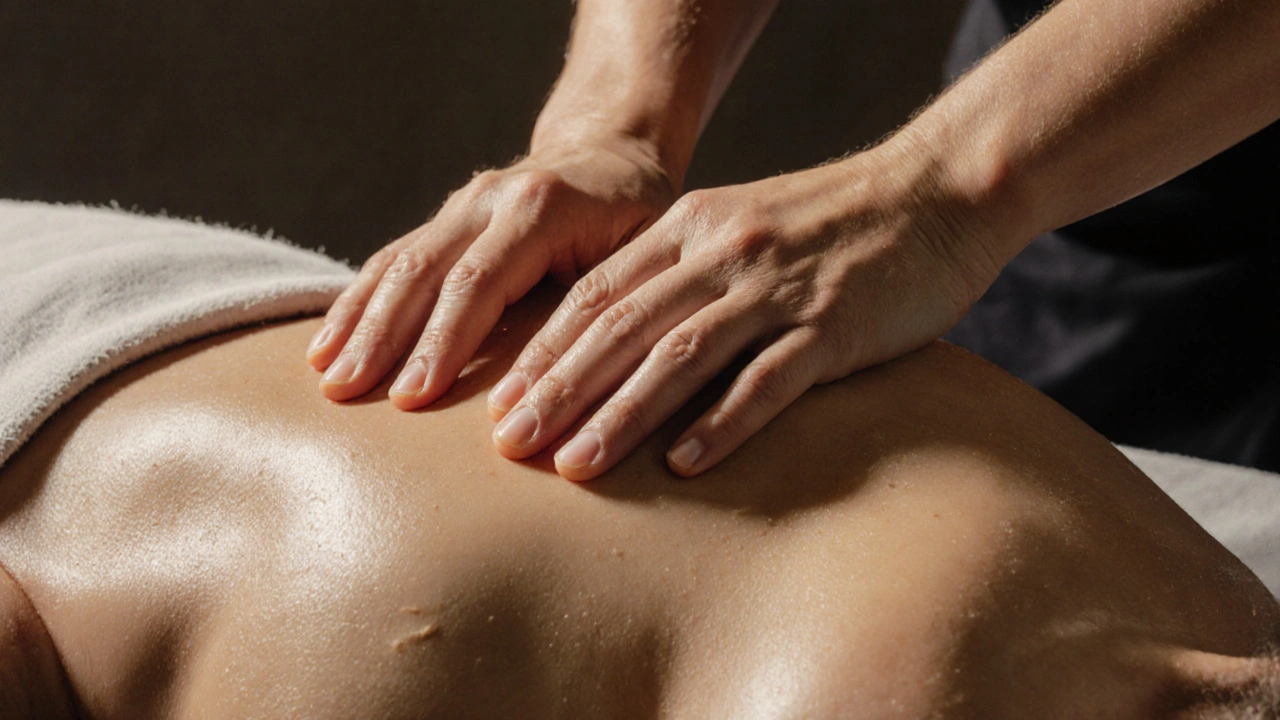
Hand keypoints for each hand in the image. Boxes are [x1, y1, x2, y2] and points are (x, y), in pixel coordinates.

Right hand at [306, 137, 674, 404]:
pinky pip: (390, 261)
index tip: (414, 397)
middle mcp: (490, 199)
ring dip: (358, 324)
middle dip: (384, 338)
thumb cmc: (637, 216)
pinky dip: (355, 303)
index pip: (480, 281)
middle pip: (424, 273)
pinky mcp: (442, 222)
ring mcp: (460, 207)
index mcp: (541, 208)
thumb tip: (584, 381)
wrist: (611, 150)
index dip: (444, 341)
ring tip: (328, 379)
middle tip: (351, 394)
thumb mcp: (645, 249)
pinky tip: (326, 345)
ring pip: (397, 265)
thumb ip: (610, 300)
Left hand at [486, 147, 1001, 479]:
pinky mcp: (834, 324)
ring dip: (622, 414)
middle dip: (558, 390)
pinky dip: (722, 421)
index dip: (542, 352)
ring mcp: (778, 286)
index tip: (499, 405)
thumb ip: (681, 268)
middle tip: (511, 446)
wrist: (939, 192)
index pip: (596, 293)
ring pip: (680, 354)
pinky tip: (685, 463)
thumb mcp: (740, 223)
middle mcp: (723, 250)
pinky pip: (768, 379)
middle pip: (621, 326)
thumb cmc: (833, 221)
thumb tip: (611, 337)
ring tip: (577, 467)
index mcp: (691, 225)